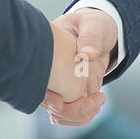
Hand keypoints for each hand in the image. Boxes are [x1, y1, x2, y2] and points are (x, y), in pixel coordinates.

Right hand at [40, 8, 116, 126]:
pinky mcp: (69, 93)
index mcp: (45, 54)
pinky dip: (82, 115)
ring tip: (99, 100)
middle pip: (48, 103)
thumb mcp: (94, 24)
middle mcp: (47, 73)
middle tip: (97, 99)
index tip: (60, 105)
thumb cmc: (94, 23)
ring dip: (79, 114)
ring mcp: (57, 85)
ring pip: (60, 113)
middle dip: (71, 110)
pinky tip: (95, 105)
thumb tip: (86, 55)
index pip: (38, 81)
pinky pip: (70, 112)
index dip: (46, 97)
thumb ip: (91, 37)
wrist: (101, 32)